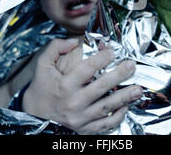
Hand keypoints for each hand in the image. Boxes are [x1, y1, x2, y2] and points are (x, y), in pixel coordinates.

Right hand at [22, 38, 141, 133]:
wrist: (32, 118)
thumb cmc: (40, 90)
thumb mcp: (42, 66)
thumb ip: (55, 48)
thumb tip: (73, 41)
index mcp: (64, 85)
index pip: (87, 69)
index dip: (102, 58)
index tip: (111, 51)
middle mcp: (74, 102)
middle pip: (102, 87)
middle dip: (119, 75)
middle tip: (131, 65)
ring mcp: (81, 118)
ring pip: (107, 106)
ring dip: (125, 97)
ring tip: (138, 89)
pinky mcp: (85, 129)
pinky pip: (105, 124)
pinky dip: (118, 117)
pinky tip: (126, 107)